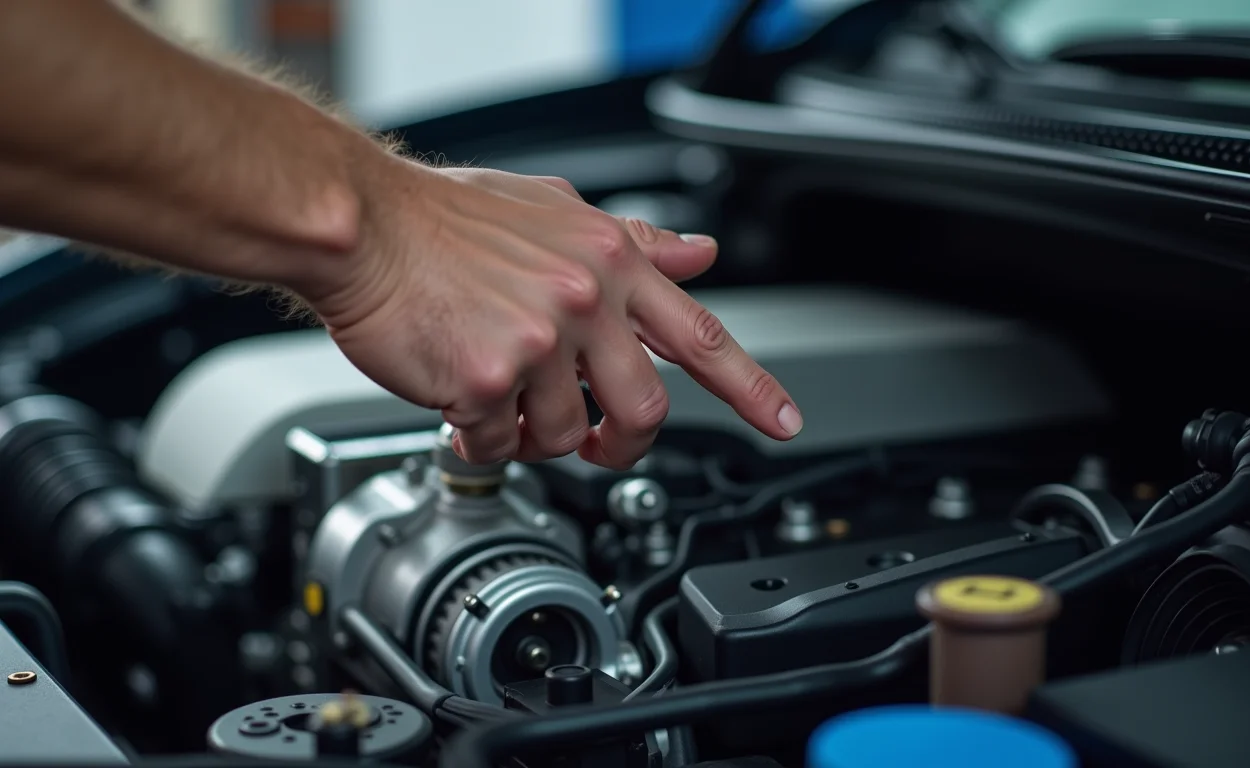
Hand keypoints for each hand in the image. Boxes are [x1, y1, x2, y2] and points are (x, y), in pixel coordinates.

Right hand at [303, 160, 802, 469]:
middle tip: (593, 439)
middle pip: (646, 410)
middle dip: (621, 439)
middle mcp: (587, 299)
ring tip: (495, 396)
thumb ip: (635, 240)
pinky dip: (477, 437)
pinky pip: (497, 444)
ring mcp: (540, 340)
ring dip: (529, 432)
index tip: (782, 422)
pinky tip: (456, 401)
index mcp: (611, 261)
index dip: (750, 386)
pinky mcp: (487, 377)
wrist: (362, 222)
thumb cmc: (444, 217)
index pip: (701, 334)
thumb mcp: (555, 211)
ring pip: (563, 436)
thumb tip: (697, 254)